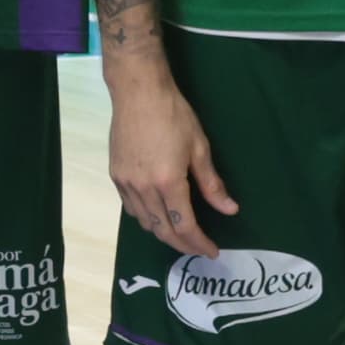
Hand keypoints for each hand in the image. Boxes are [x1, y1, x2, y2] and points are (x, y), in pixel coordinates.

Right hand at [105, 51, 235, 255]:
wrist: (138, 92)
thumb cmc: (173, 115)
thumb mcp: (199, 147)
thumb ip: (212, 184)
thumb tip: (229, 209)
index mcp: (168, 182)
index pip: (185, 225)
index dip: (199, 243)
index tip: (211, 252)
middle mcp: (144, 188)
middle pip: (163, 230)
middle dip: (182, 245)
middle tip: (198, 249)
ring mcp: (126, 183)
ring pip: (144, 222)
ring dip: (163, 233)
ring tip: (180, 234)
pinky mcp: (115, 176)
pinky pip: (131, 208)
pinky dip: (146, 218)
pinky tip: (157, 214)